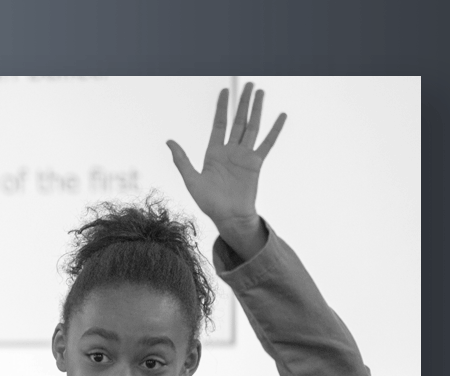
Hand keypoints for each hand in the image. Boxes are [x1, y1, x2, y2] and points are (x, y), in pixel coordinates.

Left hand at [167, 83, 285, 257]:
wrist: (228, 217)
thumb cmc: (208, 202)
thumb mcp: (191, 180)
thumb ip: (182, 160)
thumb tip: (168, 141)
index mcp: (214, 152)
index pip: (219, 124)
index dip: (222, 107)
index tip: (225, 90)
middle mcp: (230, 151)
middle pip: (238, 121)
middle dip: (243, 102)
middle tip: (250, 84)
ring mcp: (244, 156)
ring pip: (252, 127)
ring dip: (257, 109)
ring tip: (261, 92)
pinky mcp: (256, 164)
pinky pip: (267, 143)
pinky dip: (274, 130)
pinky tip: (281, 116)